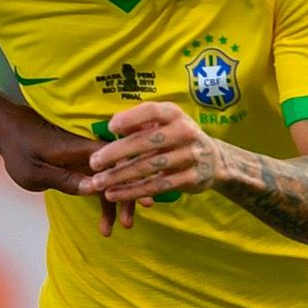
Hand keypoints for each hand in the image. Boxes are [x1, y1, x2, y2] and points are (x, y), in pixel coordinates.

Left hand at [0, 105, 148, 233]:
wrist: (9, 130)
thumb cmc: (19, 150)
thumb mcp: (35, 171)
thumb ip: (64, 179)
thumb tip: (93, 189)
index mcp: (81, 147)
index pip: (116, 158)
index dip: (131, 178)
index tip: (141, 199)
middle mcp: (89, 150)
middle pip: (119, 170)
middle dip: (127, 195)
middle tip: (128, 222)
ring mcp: (88, 157)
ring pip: (111, 178)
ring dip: (116, 201)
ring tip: (121, 226)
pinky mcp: (83, 163)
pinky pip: (100, 180)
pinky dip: (104, 197)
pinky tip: (106, 219)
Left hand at [86, 102, 226, 202]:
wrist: (213, 160)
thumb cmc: (176, 137)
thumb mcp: (163, 123)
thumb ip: (140, 123)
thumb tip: (113, 124)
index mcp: (174, 114)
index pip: (151, 112)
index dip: (131, 118)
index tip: (111, 127)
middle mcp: (184, 132)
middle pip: (147, 142)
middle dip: (117, 153)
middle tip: (93, 163)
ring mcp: (189, 156)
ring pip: (149, 167)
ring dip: (120, 176)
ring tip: (98, 183)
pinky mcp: (190, 178)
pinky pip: (157, 186)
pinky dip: (133, 192)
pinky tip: (114, 195)